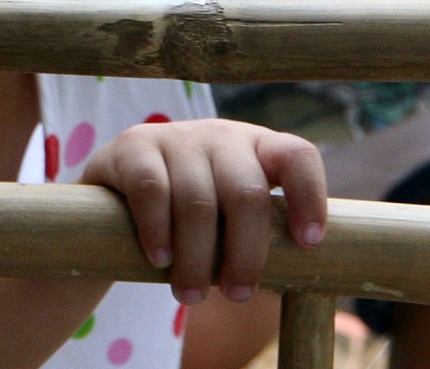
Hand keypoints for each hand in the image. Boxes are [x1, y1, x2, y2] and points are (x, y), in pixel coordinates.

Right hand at [79, 119, 326, 304]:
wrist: (119, 195)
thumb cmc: (194, 218)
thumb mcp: (230, 216)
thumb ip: (260, 232)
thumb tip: (302, 274)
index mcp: (259, 148)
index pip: (297, 157)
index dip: (310, 197)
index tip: (308, 245)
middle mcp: (222, 135)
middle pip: (247, 193)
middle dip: (245, 253)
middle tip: (237, 295)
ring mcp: (178, 136)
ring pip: (198, 201)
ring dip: (196, 259)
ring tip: (190, 295)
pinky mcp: (134, 144)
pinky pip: (152, 191)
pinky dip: (158, 232)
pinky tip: (160, 260)